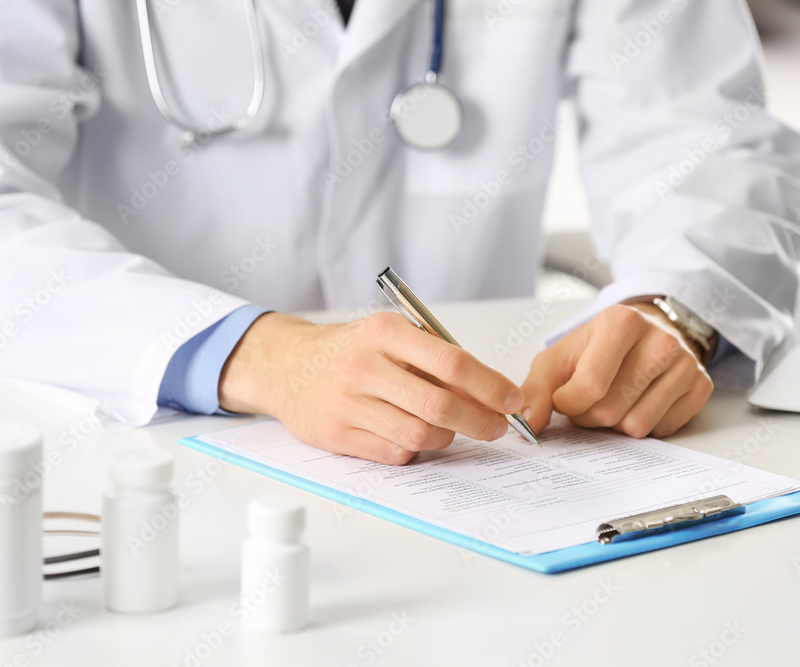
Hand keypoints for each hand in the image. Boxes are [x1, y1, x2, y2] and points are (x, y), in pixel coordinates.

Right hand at [218, 312, 524, 464]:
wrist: (288, 366)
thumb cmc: (351, 350)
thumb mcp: (390, 335)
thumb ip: (433, 357)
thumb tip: (490, 390)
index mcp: (384, 332)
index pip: (451, 361)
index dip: (490, 385)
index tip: (511, 400)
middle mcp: (364, 365)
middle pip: (440, 404)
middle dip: (479, 421)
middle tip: (496, 427)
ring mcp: (347, 402)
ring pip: (420, 434)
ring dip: (448, 437)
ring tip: (453, 429)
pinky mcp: (336, 434)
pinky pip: (395, 452)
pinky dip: (415, 449)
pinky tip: (415, 436)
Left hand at [520, 303, 713, 438]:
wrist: (648, 333)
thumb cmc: (597, 348)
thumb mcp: (559, 358)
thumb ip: (535, 390)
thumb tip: (526, 425)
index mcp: (620, 322)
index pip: (589, 387)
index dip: (569, 404)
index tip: (566, 397)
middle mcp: (659, 340)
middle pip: (610, 411)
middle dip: (589, 416)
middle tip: (590, 399)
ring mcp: (685, 364)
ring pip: (636, 427)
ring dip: (615, 424)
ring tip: (614, 399)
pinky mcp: (701, 387)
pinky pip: (661, 431)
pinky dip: (644, 425)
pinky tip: (639, 401)